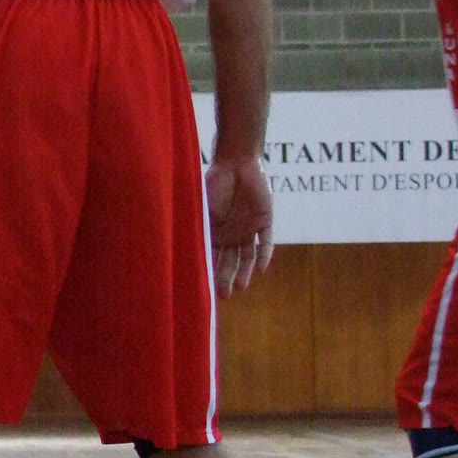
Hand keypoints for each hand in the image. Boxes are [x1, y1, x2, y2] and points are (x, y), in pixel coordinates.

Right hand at [205, 155, 274, 294]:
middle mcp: (232, 235)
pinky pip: (266, 243)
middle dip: (225, 278)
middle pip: (229, 261)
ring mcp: (249, 229)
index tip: (202, 286)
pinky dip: (264, 255)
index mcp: (215, 232)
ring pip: (247, 257)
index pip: (211, 256)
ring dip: (244, 272)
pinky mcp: (265, 222)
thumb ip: (202, 224)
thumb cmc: (214, 182)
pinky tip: (261, 269)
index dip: (207, 270)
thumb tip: (191, 246)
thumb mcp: (204, 206)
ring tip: (240, 287)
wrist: (237, 163)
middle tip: (222, 295)